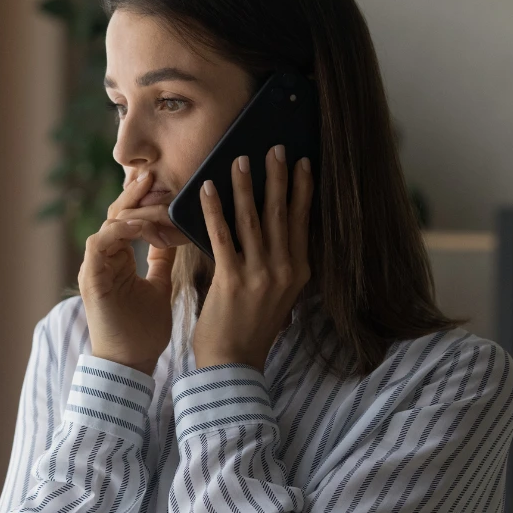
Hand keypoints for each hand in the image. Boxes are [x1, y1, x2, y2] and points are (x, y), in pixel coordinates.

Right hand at [78, 171, 177, 374]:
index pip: (128, 218)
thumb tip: (173, 236)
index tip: (167, 185)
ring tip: (156, 200)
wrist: (131, 364)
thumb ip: (161, 260)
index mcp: (118, 258)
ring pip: (108, 224)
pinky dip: (119, 231)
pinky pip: (100, 243)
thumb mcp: (159, 286)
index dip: (145, 201)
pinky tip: (141, 225)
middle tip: (154, 174)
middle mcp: (103, 259)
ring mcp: (95, 267)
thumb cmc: (144, 331)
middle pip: (116, 214)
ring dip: (133, 210)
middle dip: (136, 194)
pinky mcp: (92, 278)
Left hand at [192, 145, 313, 372]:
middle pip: (281, 214)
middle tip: (276, 148)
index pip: (302, 222)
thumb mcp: (278, 296)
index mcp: (298, 272)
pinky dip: (214, 209)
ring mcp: (259, 274)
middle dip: (279, 177)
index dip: (303, 190)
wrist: (233, 364)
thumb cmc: (251, 328)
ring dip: (246, 186)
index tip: (304, 163)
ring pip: (252, 219)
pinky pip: (221, 235)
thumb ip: (279, 264)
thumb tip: (273, 230)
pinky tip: (207, 188)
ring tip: (241, 159)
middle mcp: (284, 270)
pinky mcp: (232, 278)